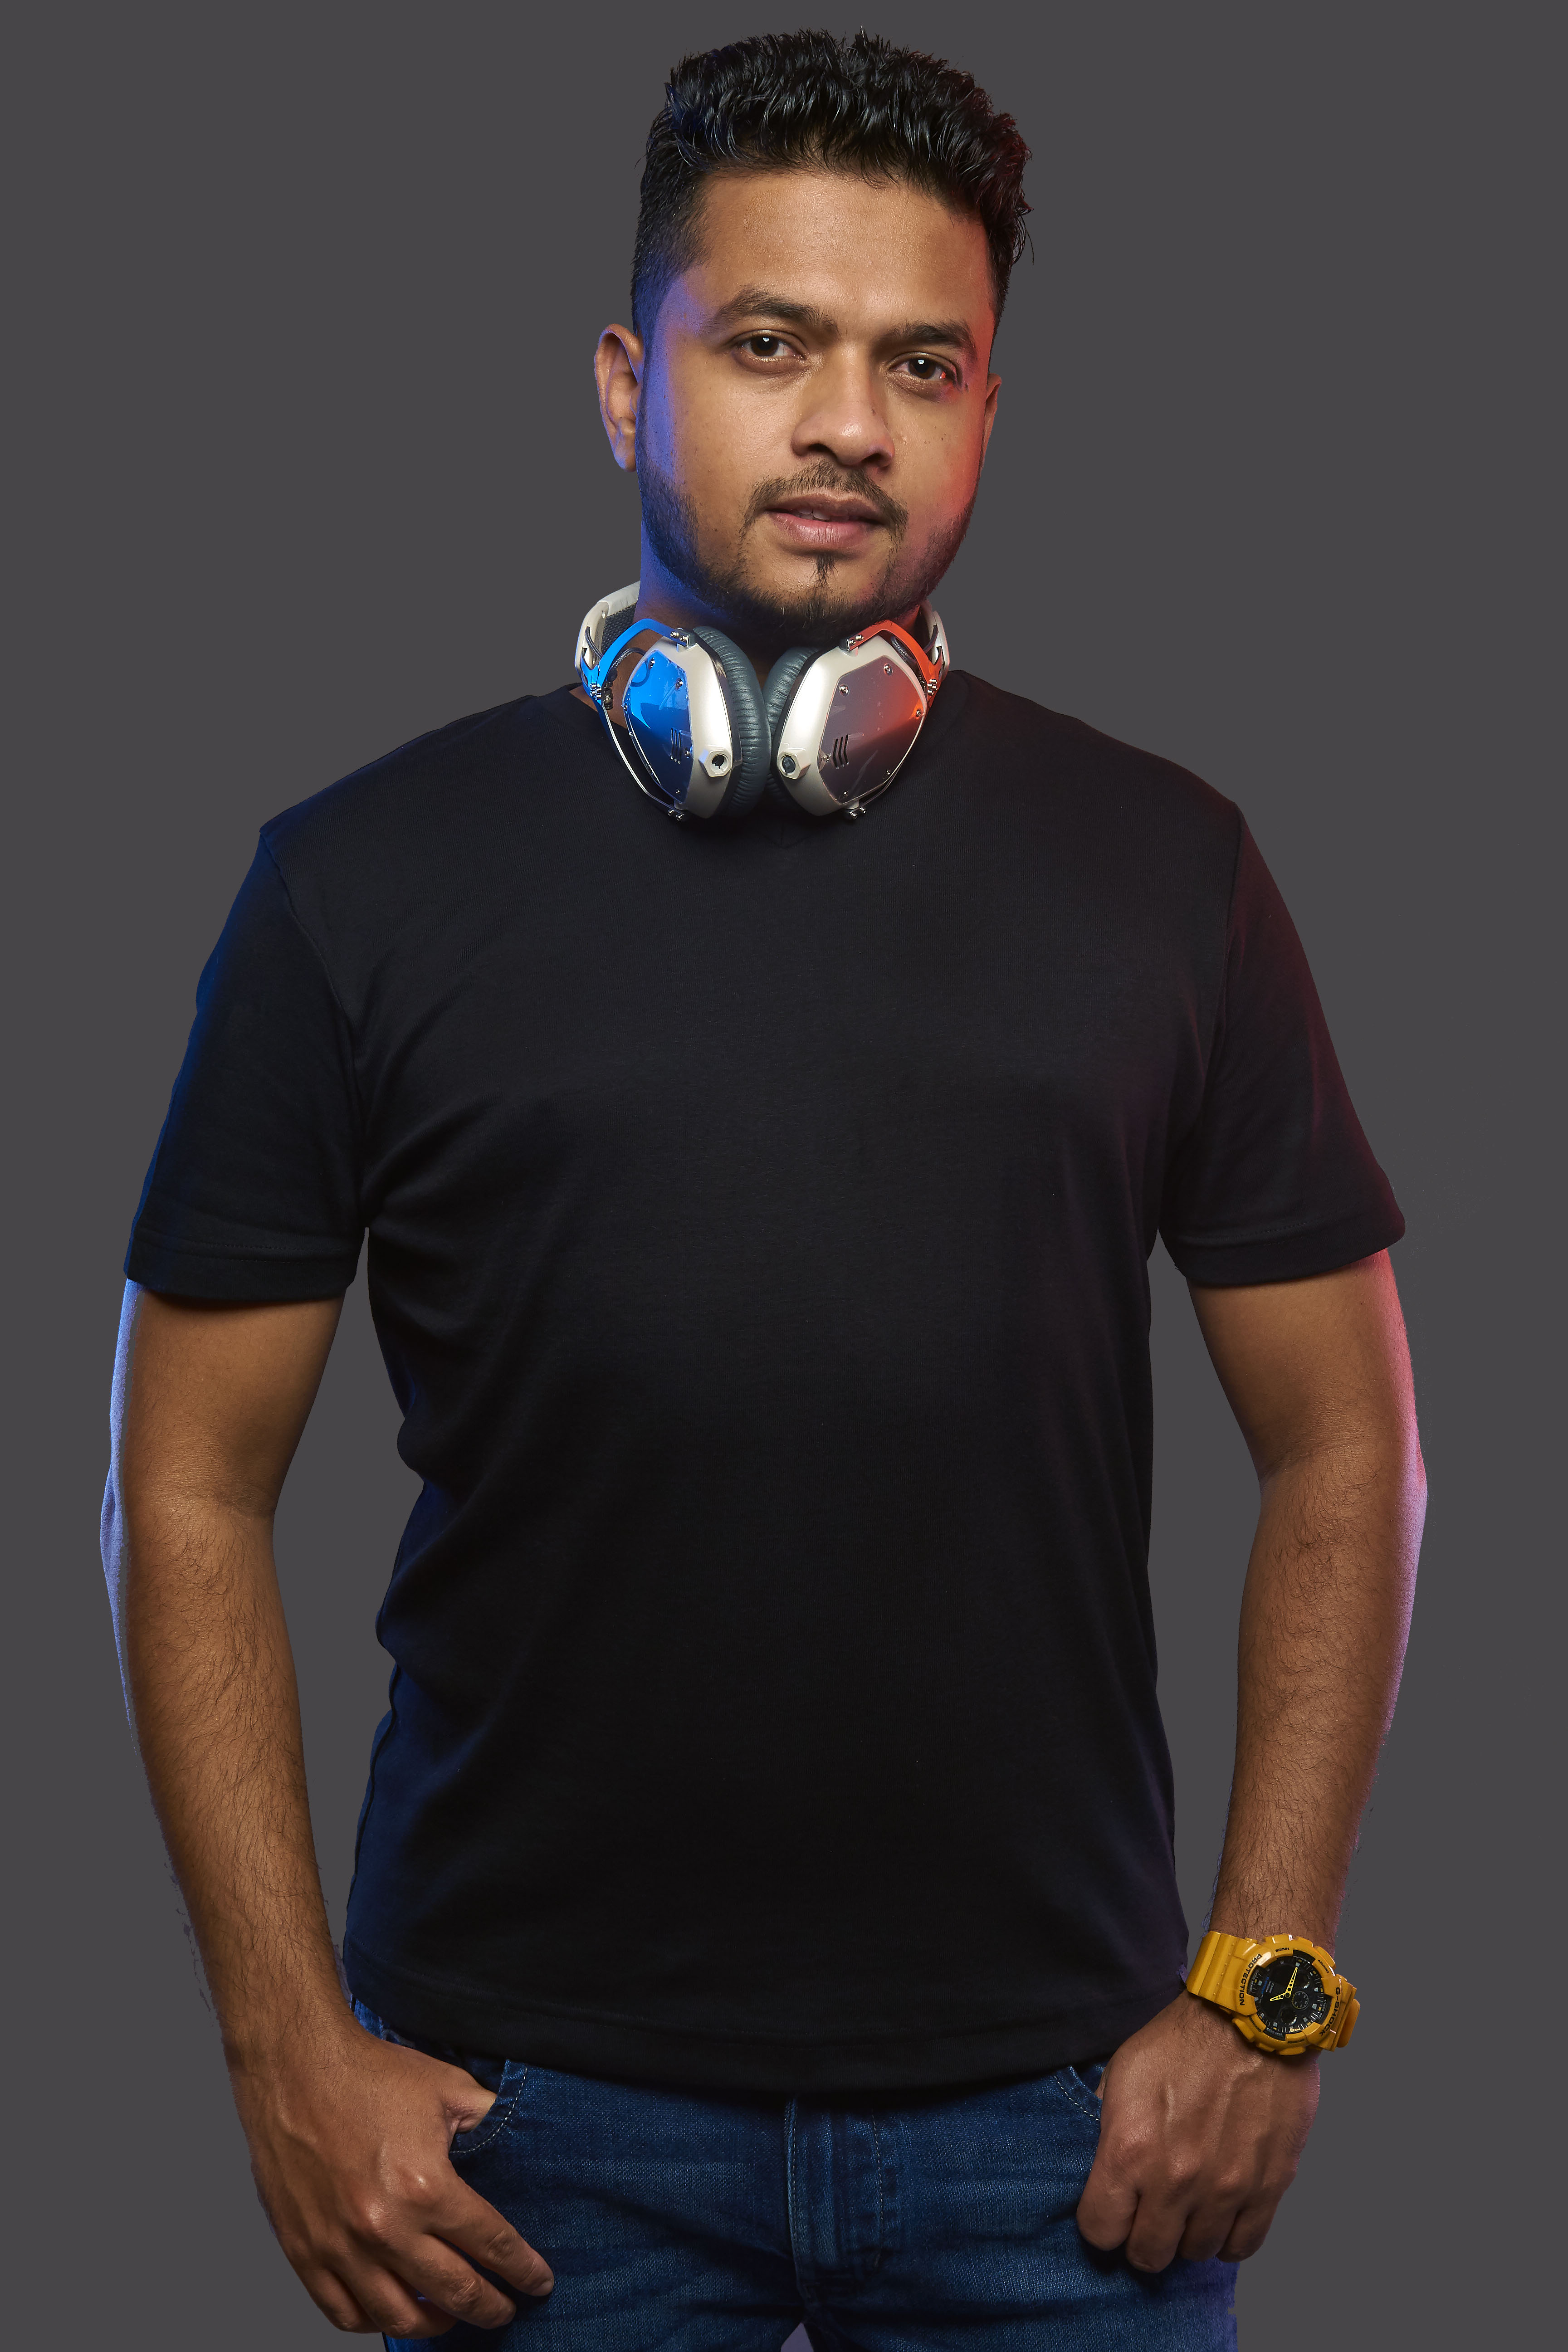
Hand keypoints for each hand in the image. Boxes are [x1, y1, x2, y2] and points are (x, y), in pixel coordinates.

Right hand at [229, 2015, 554, 2334]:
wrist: (296, 2068)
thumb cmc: (370, 2075)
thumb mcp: (448, 2088)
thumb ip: (489, 2120)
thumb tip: (524, 2140)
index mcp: (426, 2187)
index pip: (491, 2244)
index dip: (522, 2269)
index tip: (538, 2283)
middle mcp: (384, 2228)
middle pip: (453, 2292)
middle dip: (490, 2308)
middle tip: (505, 2311)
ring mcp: (340, 2248)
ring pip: (398, 2317)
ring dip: (435, 2325)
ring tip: (452, 2315)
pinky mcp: (304, 2253)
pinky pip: (344, 2313)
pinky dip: (374, 2320)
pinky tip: (394, 2309)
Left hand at [1076, 1992, 1318, 2269]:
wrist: (1252, 2018)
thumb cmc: (1184, 2039)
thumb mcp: (1123, 2072)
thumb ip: (1108, 2127)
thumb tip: (1100, 2167)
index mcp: (1130, 2150)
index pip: (1100, 2230)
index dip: (1102, 2224)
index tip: (1112, 2210)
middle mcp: (1175, 2180)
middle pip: (1148, 2254)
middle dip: (1142, 2239)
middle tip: (1149, 2214)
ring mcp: (1225, 2189)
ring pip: (1196, 2253)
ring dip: (1188, 2234)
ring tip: (1188, 2206)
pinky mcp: (1268, 2187)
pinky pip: (1243, 2247)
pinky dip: (1229, 2238)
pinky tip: (1221, 2215)